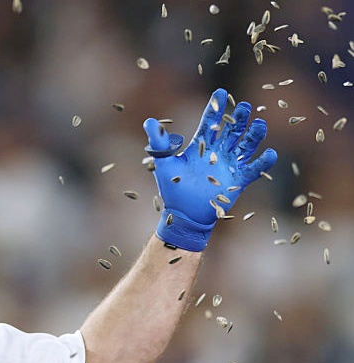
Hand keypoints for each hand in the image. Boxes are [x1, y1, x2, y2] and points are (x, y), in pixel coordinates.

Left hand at [144, 88, 277, 250]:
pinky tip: (270, 153)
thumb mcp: (163, 163)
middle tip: (245, 106)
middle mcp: (217, 152)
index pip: (210, 122)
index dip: (216, 107)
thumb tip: (148, 121)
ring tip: (258, 124)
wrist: (183, 214)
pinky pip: (254, 169)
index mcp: (201, 145)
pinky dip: (263, 162)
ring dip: (253, 135)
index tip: (221, 91)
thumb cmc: (172, 189)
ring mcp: (229, 165)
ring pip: (245, 145)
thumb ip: (159, 142)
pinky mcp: (238, 181)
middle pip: (232, 130)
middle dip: (239, 118)